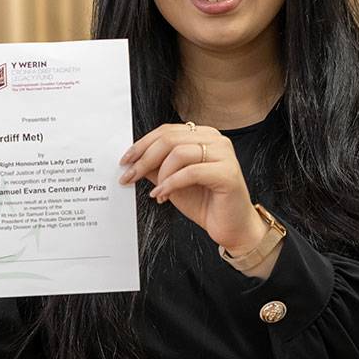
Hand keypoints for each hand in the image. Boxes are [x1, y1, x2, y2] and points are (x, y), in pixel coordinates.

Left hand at [119, 124, 266, 253]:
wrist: (232, 228)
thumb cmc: (206, 204)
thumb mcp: (172, 181)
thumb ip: (156, 167)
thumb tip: (133, 160)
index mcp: (203, 136)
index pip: (166, 131)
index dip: (142, 145)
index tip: (126, 161)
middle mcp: (215, 140)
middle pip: (169, 139)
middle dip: (144, 158)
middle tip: (129, 176)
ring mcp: (224, 154)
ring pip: (179, 152)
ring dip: (160, 174)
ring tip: (155, 193)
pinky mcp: (227, 172)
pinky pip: (191, 172)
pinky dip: (171, 184)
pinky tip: (163, 196)